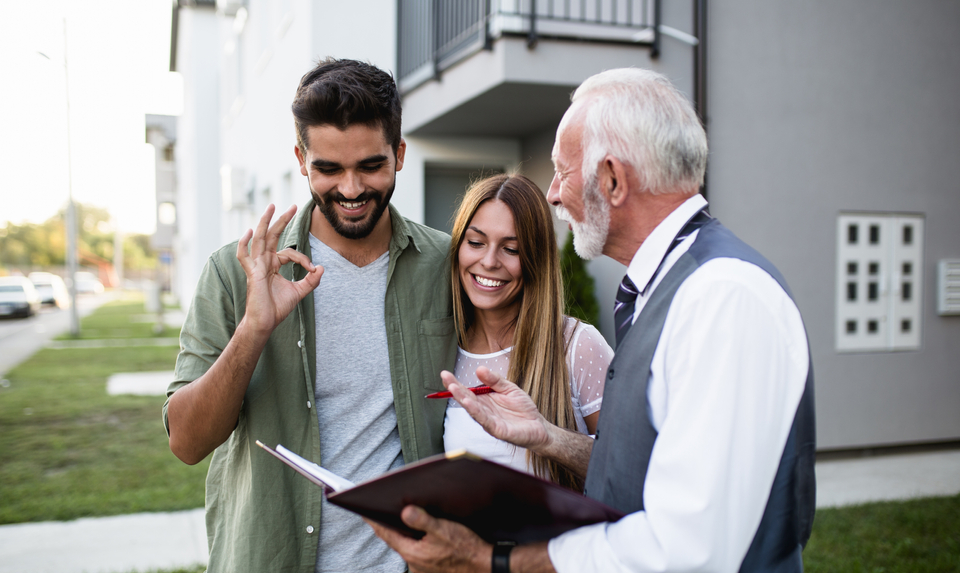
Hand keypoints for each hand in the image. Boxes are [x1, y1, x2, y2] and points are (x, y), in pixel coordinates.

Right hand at [236, 204, 322, 335]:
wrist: (266, 323)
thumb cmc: (277, 308)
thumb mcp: (299, 292)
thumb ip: (311, 280)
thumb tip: (322, 268)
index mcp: (273, 264)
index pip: (289, 252)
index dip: (303, 258)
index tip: (312, 269)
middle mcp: (264, 262)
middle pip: (273, 236)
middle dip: (282, 220)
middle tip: (293, 206)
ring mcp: (256, 266)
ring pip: (260, 239)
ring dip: (266, 222)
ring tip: (271, 206)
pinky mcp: (252, 273)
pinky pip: (244, 256)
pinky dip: (244, 244)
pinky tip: (250, 232)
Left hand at [366, 506, 489, 572]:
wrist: (484, 566)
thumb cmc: (466, 549)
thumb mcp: (443, 529)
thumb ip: (422, 520)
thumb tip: (404, 511)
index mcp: (412, 553)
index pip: (386, 534)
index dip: (374, 521)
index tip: (364, 511)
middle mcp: (414, 563)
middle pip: (397, 540)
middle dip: (391, 526)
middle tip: (384, 510)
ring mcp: (423, 568)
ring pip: (409, 546)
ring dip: (407, 534)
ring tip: (406, 519)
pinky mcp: (432, 569)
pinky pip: (419, 552)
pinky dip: (418, 542)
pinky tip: (425, 535)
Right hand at [441, 367, 550, 450]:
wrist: (539, 426)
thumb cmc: (523, 409)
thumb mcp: (509, 388)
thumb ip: (494, 380)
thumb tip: (479, 369)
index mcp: (485, 401)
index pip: (467, 391)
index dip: (455, 383)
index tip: (444, 373)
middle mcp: (484, 412)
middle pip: (466, 399)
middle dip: (455, 389)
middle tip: (445, 377)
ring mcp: (489, 422)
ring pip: (473, 410)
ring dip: (463, 399)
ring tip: (453, 388)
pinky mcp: (498, 431)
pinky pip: (485, 420)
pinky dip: (476, 412)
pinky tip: (469, 404)